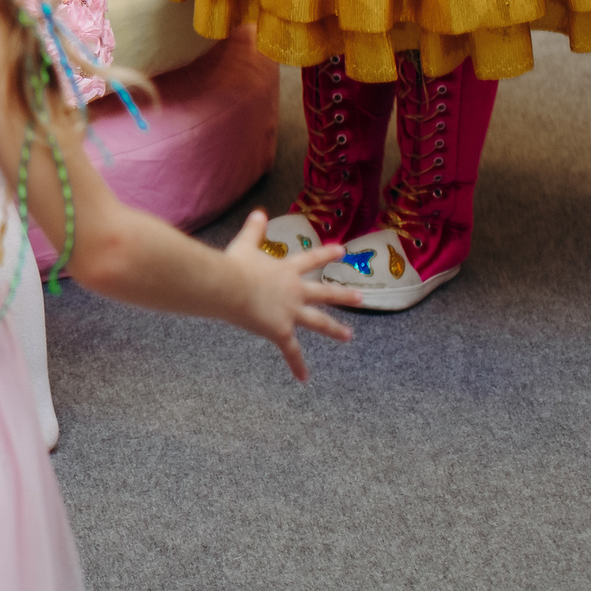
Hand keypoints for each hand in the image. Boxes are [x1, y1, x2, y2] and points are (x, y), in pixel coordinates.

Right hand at [223, 210, 360, 381]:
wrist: (229, 287)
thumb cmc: (234, 266)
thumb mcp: (245, 245)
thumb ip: (254, 230)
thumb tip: (259, 212)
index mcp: (286, 270)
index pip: (311, 259)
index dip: (326, 254)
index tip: (342, 251)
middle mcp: (294, 291)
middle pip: (324, 293)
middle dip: (343, 295)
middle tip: (361, 297)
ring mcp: (290, 312)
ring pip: (318, 322)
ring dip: (334, 329)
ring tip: (349, 336)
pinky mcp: (281, 331)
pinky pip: (291, 352)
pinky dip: (297, 365)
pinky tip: (304, 378)